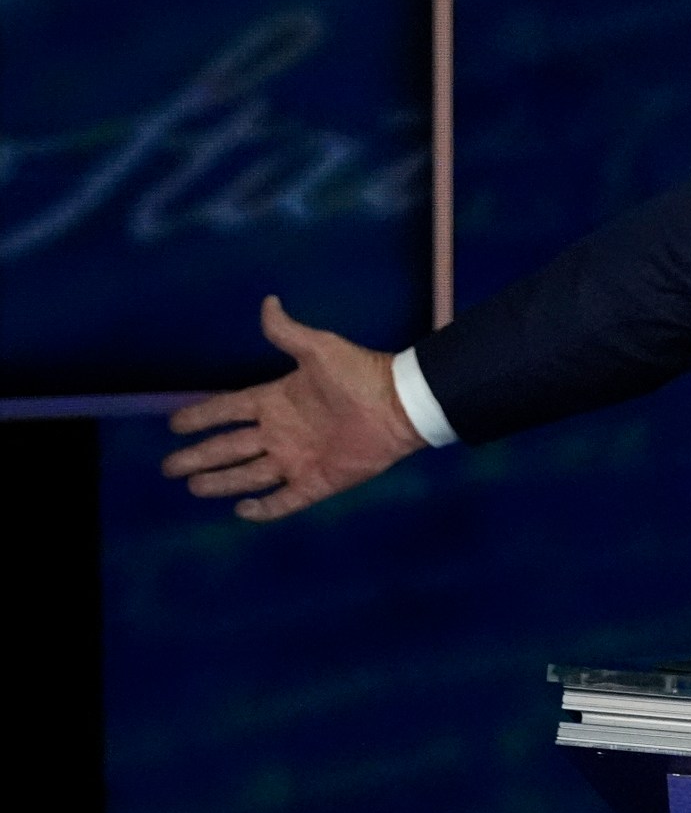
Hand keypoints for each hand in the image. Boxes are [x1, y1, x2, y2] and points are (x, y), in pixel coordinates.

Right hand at [162, 296, 425, 521]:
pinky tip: (242, 511)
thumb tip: (268, 302)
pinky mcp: (318, 481)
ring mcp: (298, 459)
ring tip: (193, 486)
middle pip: (228, 447)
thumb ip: (288, 332)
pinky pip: (286, 500)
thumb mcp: (320, 349)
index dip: (200, 417)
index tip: (173, 424)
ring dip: (221, 481)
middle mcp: (280, 433)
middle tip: (169, 467)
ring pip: (249, 474)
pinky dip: (265, 508)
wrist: (400, 404)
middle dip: (198, 457)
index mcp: (275, 400)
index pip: (227, 410)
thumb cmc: (361, 373)